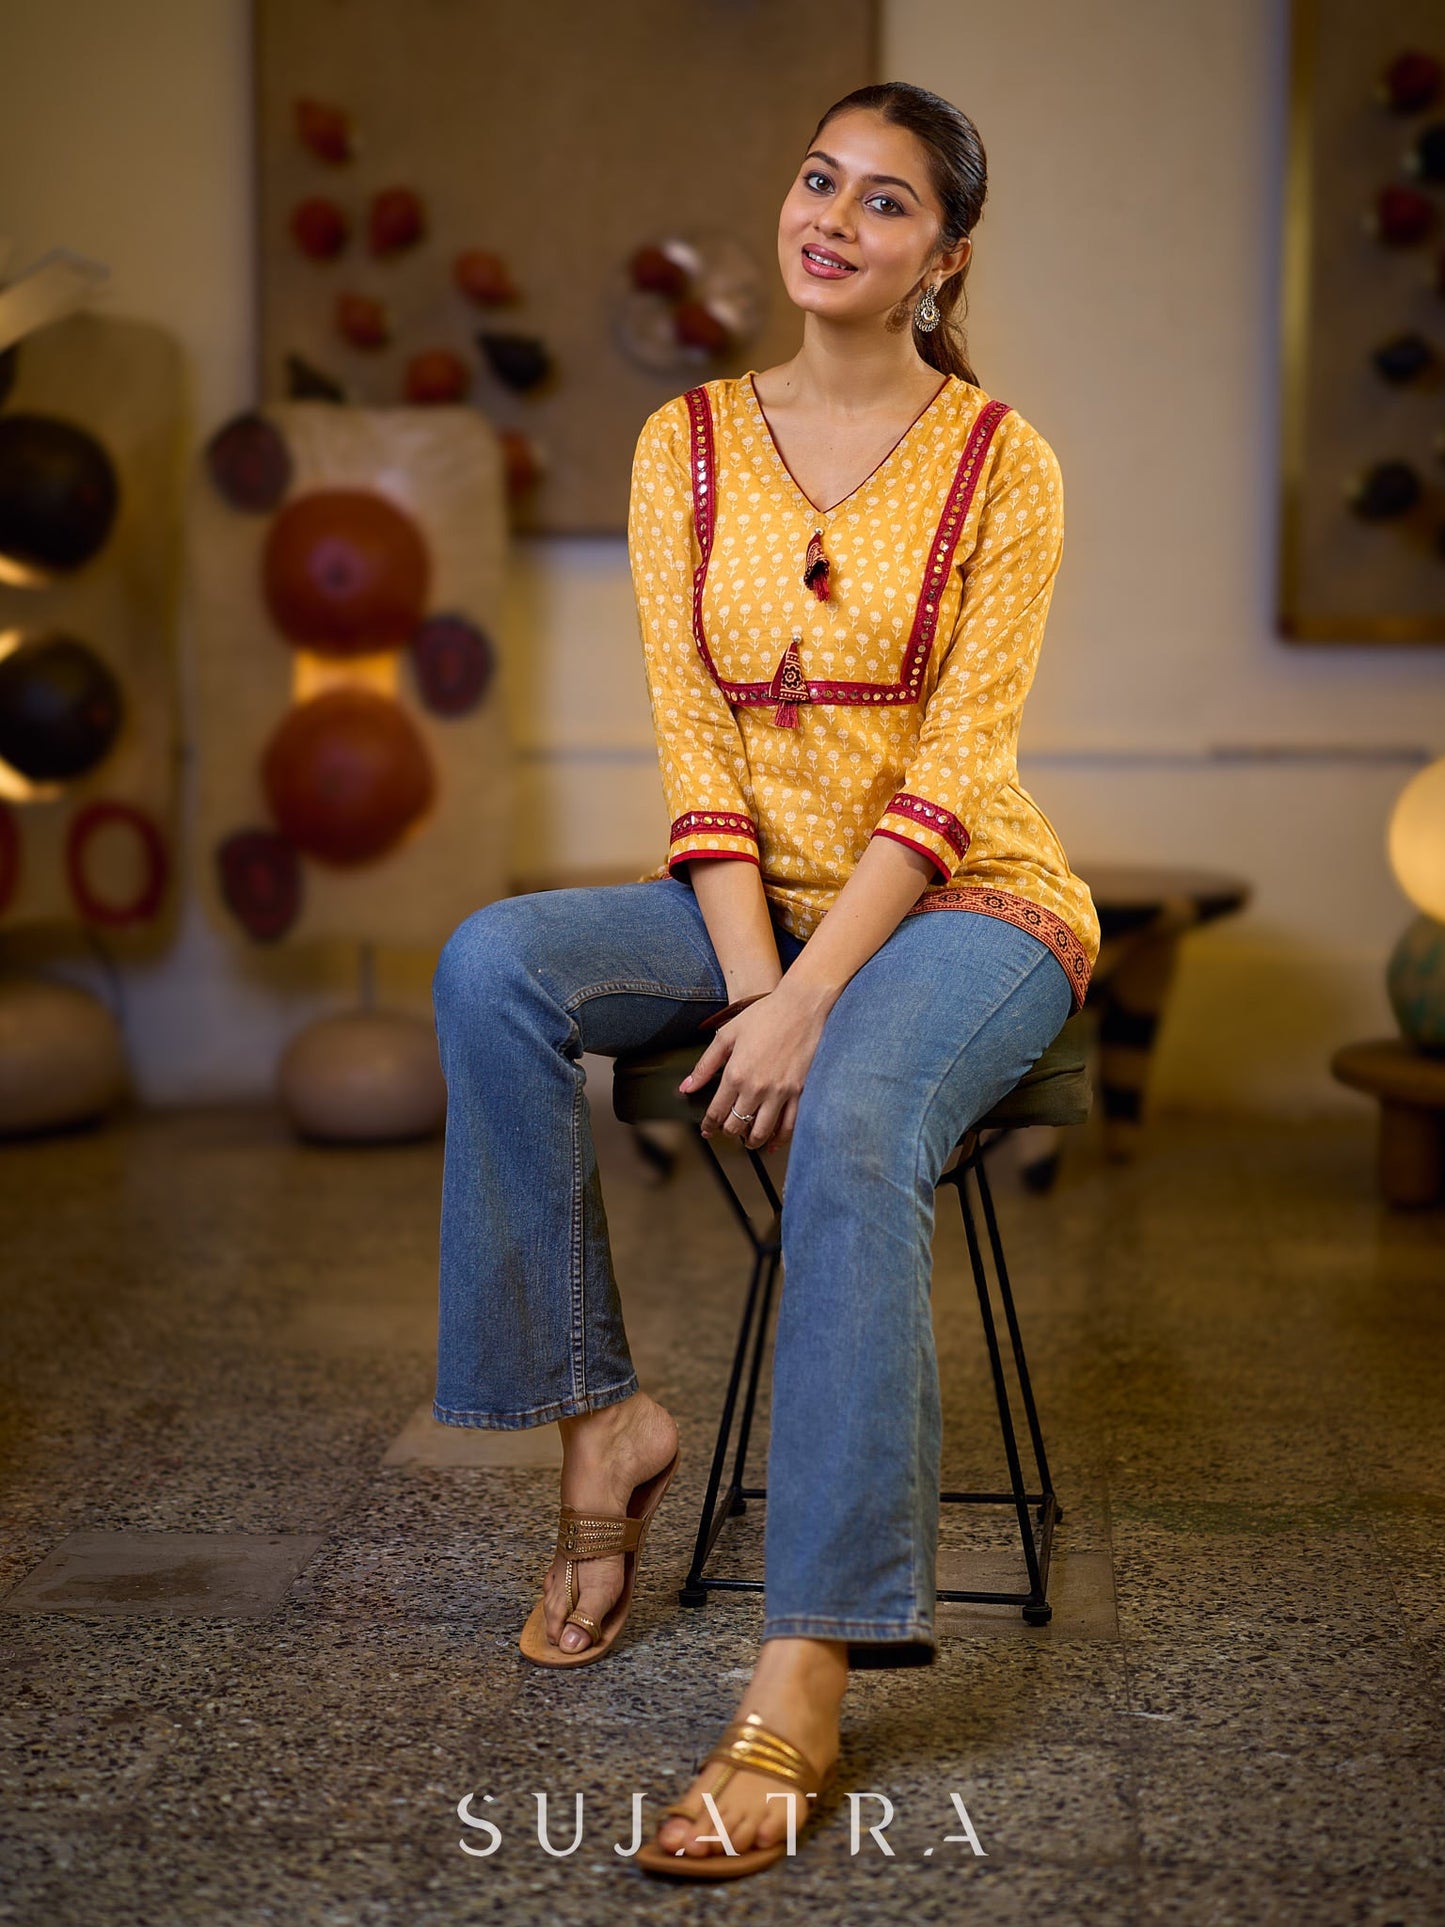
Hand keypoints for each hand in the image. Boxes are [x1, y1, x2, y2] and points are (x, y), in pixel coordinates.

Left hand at [679, 981, 831, 1150]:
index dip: (708, 1125)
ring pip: (762, 1131)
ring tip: (746, 1141)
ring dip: (751, 1141)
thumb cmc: (764, 1015)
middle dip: (727, 1132)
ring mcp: (780, 1092)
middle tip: (725, 1131)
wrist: (801, 1006)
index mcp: (736, 1074)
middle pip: (737, 1126)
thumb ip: (705, 1065)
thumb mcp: (727, 1035)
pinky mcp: (799, 1092)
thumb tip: (687, 1087)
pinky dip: (779, 1139)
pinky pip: (789, 1125)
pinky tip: (773, 1143)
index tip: (706, 1130)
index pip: (716, 1112)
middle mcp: (756, 1088)